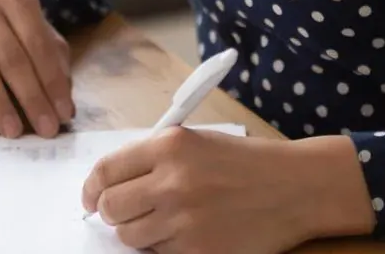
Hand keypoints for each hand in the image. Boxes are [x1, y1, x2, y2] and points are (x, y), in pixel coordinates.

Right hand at [0, 0, 73, 138]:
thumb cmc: (15, 32)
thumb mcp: (41, 39)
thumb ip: (55, 66)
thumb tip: (63, 107)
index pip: (37, 42)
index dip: (52, 81)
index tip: (64, 114)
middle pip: (9, 55)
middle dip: (30, 96)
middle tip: (45, 128)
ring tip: (14, 131)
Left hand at [81, 129, 375, 253]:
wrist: (294, 187)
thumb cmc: (247, 162)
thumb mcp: (197, 142)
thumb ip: (155, 157)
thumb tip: (113, 182)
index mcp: (169, 146)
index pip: (105, 170)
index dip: (91, 187)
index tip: (90, 197)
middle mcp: (171, 182)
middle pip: (110, 208)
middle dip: (112, 212)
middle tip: (126, 211)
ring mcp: (183, 220)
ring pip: (129, 237)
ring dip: (138, 233)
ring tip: (163, 221)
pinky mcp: (196, 251)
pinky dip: (164, 248)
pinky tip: (187, 232)